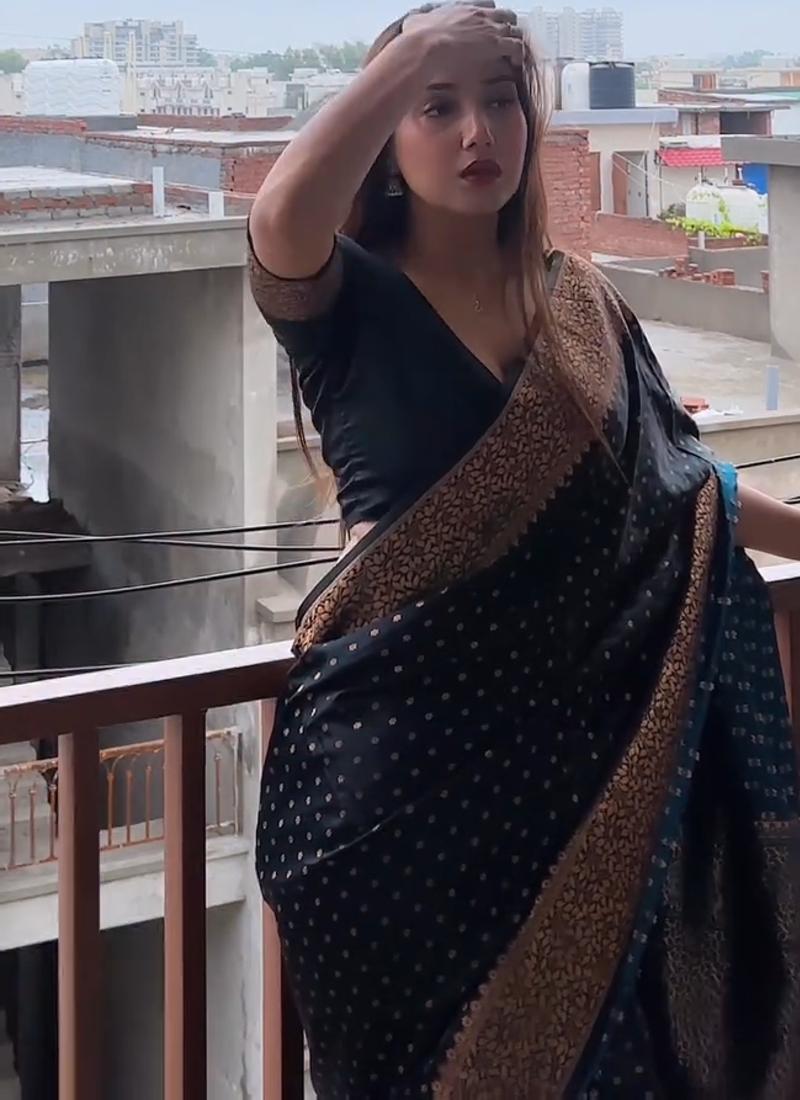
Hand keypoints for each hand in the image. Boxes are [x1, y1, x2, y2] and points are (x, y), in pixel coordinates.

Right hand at [402, 2, 524, 69]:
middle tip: (506, 43)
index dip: (492, 17)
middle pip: (506, 16)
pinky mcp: (495, 44)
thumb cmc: (418, 39)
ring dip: (515, 43)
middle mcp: (479, 14)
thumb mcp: (416, 22)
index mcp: (462, 8)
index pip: (487, 6)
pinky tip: (516, 64)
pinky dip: (519, 55)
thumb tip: (411, 23)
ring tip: (514, 56)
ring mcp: (489, 28)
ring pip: (515, 30)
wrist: (425, 47)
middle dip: (508, 28)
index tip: (491, 28)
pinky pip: (517, 47)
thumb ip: (419, 21)